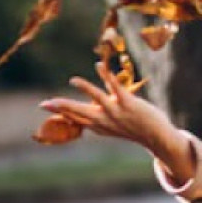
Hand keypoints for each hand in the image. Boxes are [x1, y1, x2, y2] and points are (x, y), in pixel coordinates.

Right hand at [40, 63, 193, 177]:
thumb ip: (95, 122)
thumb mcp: (111, 127)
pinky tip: (99, 66)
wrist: (157, 136)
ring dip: (86, 88)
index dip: (60, 112)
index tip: (44, 105)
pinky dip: (107, 76)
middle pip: (80, 112)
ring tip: (73, 80)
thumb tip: (82, 120)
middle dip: (63, 107)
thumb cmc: (133, 129)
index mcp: (99, 125)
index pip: (76, 118)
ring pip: (98, 99)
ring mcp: (117, 112)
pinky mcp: (129, 103)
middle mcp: (105, 120)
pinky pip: (116, 88)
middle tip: (46, 102)